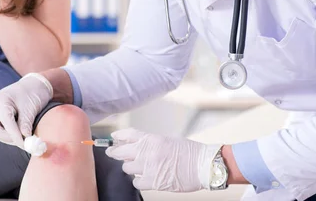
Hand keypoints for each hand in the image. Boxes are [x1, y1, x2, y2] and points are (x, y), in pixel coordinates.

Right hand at [0, 73, 52, 147]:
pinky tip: (19, 132)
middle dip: (7, 137)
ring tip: (23, 136)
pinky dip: (9, 132)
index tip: (25, 145)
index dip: (15, 136)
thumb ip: (26, 123)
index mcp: (1, 100)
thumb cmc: (33, 92)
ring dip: (9, 136)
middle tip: (22, 142)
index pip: (5, 122)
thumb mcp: (31, 108)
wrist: (35, 84)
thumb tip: (25, 139)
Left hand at [106, 128, 221, 191]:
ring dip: (130, 167)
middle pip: (120, 151)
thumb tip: (134, 147)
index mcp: (152, 139)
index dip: (117, 137)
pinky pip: (136, 182)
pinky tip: (144, 178)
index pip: (127, 134)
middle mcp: (147, 152)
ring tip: (138, 167)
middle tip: (113, 153)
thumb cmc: (189, 152)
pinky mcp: (153, 182)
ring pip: (126, 168)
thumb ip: (149, 143)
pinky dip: (138, 180)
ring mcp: (149, 168)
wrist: (203, 165)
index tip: (113, 138)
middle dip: (115, 152)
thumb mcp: (166, 140)